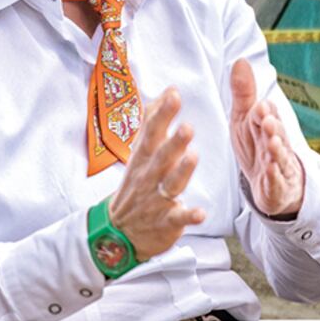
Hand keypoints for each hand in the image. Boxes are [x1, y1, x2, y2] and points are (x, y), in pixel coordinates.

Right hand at [108, 87, 206, 259]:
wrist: (121, 229)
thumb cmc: (137, 183)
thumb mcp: (141, 150)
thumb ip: (155, 120)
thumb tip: (168, 91)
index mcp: (144, 157)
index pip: (152, 131)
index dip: (163, 114)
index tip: (174, 96)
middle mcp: (149, 175)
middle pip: (162, 156)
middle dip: (174, 142)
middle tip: (187, 127)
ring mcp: (156, 198)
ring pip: (170, 183)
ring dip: (182, 171)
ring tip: (193, 156)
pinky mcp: (166, 221)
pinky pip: (177, 218)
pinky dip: (188, 216)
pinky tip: (199, 213)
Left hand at [229, 59, 304, 216]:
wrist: (269, 183)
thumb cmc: (256, 145)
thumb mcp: (245, 118)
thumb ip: (244, 93)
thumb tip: (241, 60)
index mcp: (266, 125)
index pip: (266, 116)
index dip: (263, 112)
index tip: (260, 106)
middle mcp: (275, 143)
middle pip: (275, 134)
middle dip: (273, 127)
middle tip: (267, 119)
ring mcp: (277, 164)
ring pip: (278, 156)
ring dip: (276, 149)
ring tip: (272, 143)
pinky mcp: (275, 185)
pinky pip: (275, 181)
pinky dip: (273, 176)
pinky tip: (269, 171)